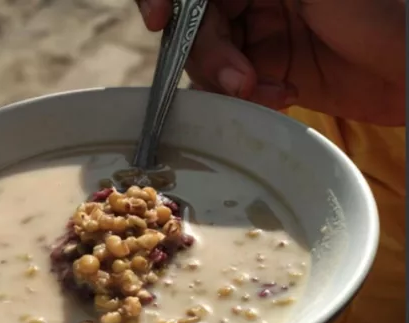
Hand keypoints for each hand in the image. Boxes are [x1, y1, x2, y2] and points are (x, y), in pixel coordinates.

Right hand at [136, 0, 404, 125]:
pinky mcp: (267, 73)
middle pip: (193, 23)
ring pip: (206, 59)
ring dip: (225, 80)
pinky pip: (229, 88)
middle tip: (237, 79)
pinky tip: (280, 97)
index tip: (158, 20)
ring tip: (262, 90)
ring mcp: (258, 36)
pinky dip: (247, 98)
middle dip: (209, 52)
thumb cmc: (379, 9)